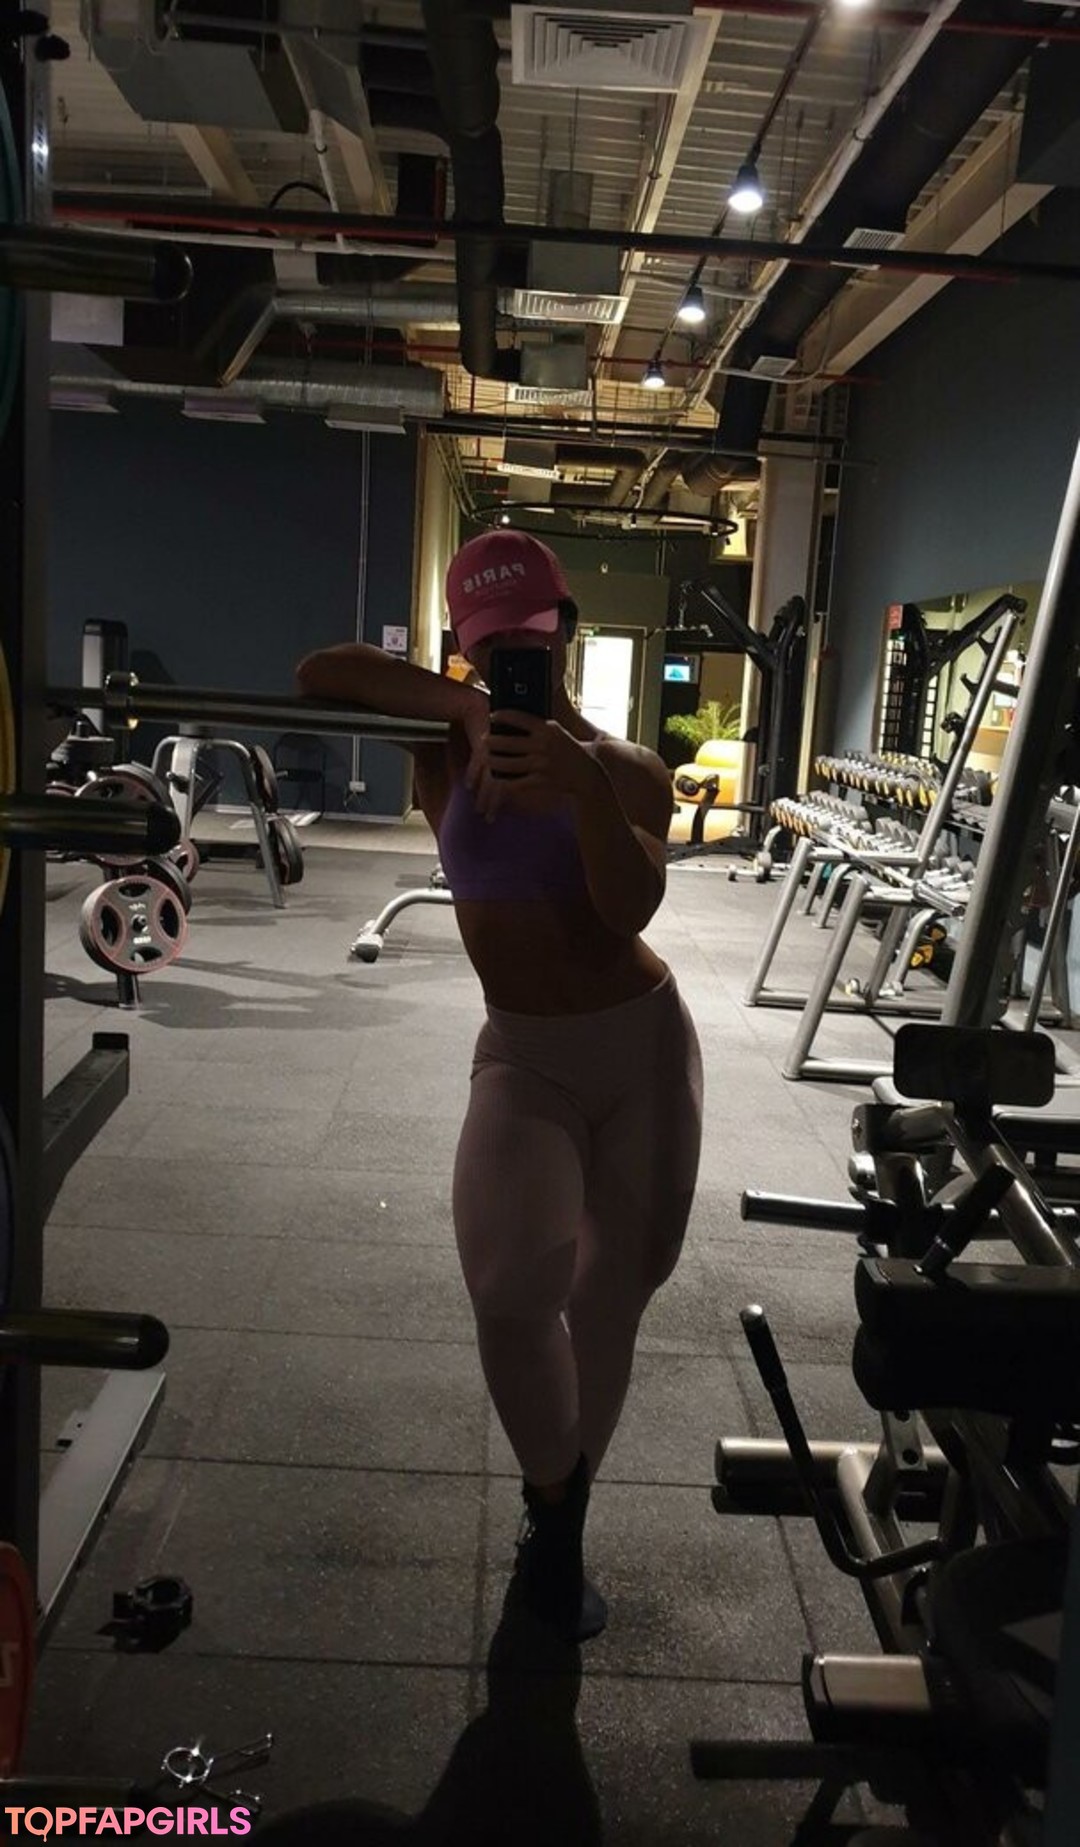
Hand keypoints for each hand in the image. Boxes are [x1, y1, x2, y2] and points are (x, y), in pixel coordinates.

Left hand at [465, 712, 596, 818]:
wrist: (588, 775)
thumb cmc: (571, 751)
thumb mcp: (559, 733)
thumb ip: (540, 727)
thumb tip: (516, 721)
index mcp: (548, 729)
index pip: (519, 718)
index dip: (502, 715)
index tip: (492, 716)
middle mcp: (543, 745)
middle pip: (507, 742)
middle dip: (491, 741)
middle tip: (484, 740)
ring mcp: (541, 764)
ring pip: (507, 764)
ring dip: (493, 761)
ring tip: (487, 759)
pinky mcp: (540, 781)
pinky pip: (516, 782)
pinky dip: (505, 781)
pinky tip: (497, 778)